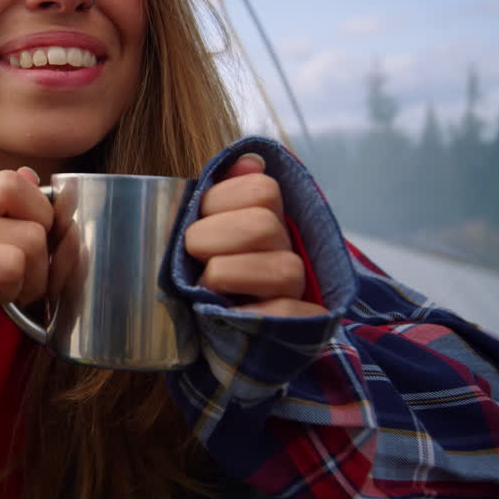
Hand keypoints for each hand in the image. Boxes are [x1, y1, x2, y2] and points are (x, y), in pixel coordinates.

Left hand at [185, 153, 326, 317]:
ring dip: (229, 275)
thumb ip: (217, 193)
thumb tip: (248, 161)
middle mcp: (289, 249)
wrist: (208, 338)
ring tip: (206, 287)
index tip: (196, 220)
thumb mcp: (200, 231)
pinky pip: (289, 314)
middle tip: (195, 257)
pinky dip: (254, 312)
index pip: (261, 189)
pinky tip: (231, 314)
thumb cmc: (199, 276)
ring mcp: (300, 289)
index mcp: (267, 218)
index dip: (219, 200)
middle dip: (213, 238)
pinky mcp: (304, 326)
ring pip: (283, 270)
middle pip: (264, 225)